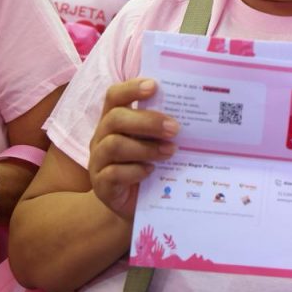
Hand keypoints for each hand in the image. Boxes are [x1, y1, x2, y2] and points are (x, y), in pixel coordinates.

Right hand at [88, 78, 178, 219]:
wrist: (137, 205)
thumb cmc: (149, 166)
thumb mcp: (155, 143)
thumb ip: (163, 127)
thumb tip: (194, 113)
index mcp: (114, 120)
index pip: (115, 96)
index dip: (131, 88)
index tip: (154, 86)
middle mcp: (101, 137)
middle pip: (116, 118)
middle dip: (147, 121)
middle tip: (174, 128)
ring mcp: (97, 161)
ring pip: (114, 145)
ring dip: (145, 147)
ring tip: (170, 151)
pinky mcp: (101, 185)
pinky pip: (113, 174)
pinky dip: (135, 171)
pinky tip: (151, 171)